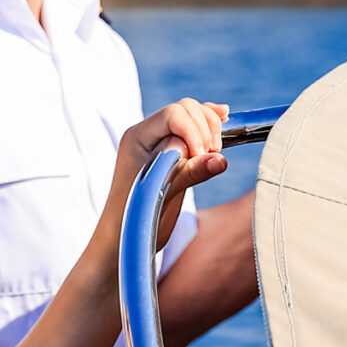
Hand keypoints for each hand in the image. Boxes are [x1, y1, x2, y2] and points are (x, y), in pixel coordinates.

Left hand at [105, 98, 228, 252]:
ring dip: (209, 127)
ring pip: (191, 115)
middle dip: (204, 127)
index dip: (193, 130)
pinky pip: (192, 128)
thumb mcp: (164, 195)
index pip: (172, 114)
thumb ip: (190, 174)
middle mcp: (147, 134)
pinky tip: (224, 117)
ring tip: (214, 151)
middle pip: (184, 109)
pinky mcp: (173, 151)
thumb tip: (220, 160)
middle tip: (211, 155)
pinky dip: (208, 124)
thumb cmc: (133, 219)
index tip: (202, 155)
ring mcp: (160, 141)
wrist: (122, 236)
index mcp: (137, 138)